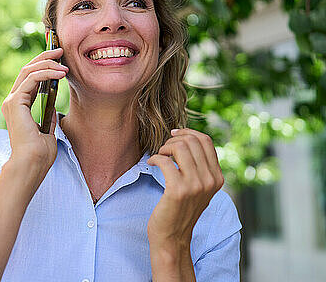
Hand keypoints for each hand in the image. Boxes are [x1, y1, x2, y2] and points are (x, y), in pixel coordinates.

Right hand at [1, 47, 67, 169]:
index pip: (29, 79)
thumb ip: (48, 116)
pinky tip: (59, 73)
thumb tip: (53, 106)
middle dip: (44, 58)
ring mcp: (12, 101)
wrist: (32, 164)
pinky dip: (46, 73)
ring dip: (47, 63)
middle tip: (61, 51)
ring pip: (28, 71)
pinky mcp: (15, 102)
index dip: (43, 66)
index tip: (59, 61)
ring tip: (64, 63)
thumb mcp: (48, 130)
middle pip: (27, 70)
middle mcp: (12, 102)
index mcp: (18, 107)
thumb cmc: (39, 153)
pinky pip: (31, 79)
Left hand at [146, 128, 223, 245]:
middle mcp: (210, 180)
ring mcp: (196, 186)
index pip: (206, 141)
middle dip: (173, 140)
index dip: (187, 132)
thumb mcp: (198, 187)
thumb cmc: (180, 209)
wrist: (172, 236)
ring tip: (159, 156)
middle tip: (164, 150)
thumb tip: (187, 137)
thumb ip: (199, 167)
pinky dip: (155, 158)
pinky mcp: (178, 190)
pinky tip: (151, 164)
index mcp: (217, 177)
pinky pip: (165, 161)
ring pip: (180, 147)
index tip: (174, 134)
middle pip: (192, 141)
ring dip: (164, 148)